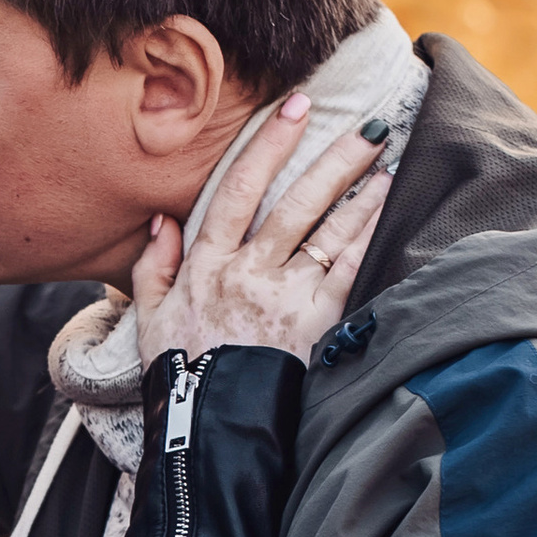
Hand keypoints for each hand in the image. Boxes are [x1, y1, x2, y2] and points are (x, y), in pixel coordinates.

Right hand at [133, 90, 389, 367]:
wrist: (207, 429)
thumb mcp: (149, 318)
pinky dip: (367, 235)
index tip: (296, 107)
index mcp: (206, 265)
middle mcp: (247, 272)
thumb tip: (161, 220)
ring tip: (387, 158)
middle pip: (294, 203)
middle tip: (369, 123)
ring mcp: (283, 297)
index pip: (238, 190)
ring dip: (359, 192)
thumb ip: (152, 267)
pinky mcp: (313, 324)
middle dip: (334, 159)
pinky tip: (385, 209)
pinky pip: (345, 270)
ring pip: (326, 232)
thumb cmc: (180, 373)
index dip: (269, 145)